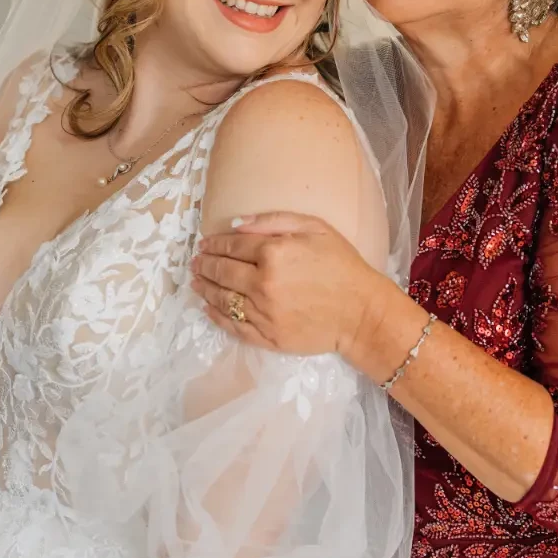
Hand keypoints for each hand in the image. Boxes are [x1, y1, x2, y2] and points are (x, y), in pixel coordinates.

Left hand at [191, 212, 387, 356]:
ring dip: (204, 289)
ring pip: (222, 300)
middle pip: (222, 272)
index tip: (205, 243)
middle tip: (195, 262)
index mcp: (273, 254)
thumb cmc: (342, 266)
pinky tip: (208, 308)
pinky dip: (216, 316)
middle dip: (204, 265)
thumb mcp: (315, 229)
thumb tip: (235, 224)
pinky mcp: (267, 336)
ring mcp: (263, 313)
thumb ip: (273, 221)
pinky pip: (233, 325)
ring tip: (195, 282)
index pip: (232, 246)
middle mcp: (262, 284)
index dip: (214, 244)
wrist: (361, 312)